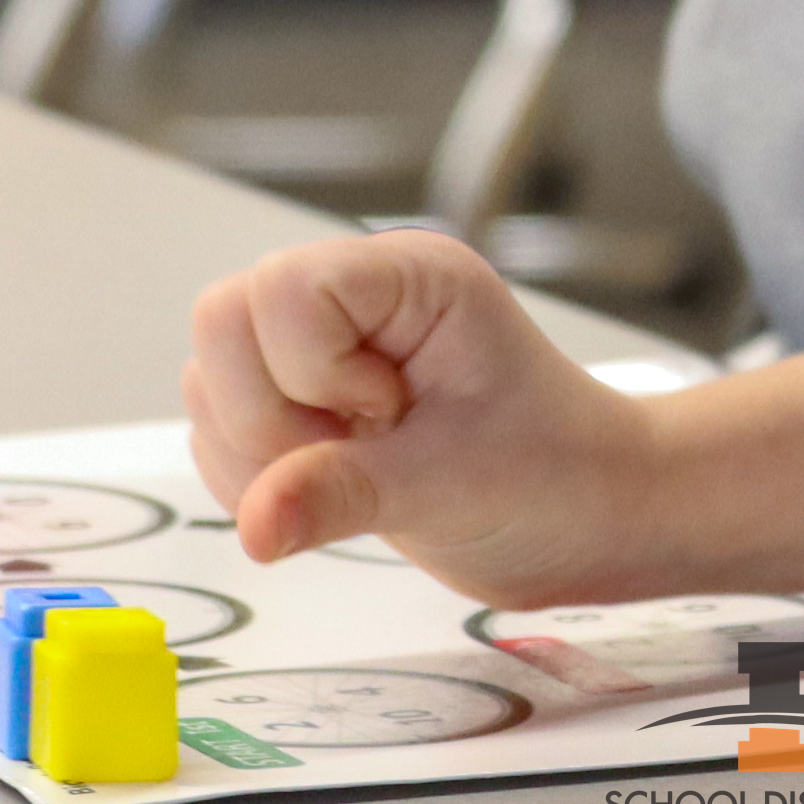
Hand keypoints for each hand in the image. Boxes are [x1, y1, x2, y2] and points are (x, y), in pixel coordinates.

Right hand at [182, 229, 660, 605]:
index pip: (283, 289)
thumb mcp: (453, 485)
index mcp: (408, 278)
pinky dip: (253, 481)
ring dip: (257, 454)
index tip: (389, 415)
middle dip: (268, 415)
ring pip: (212, 380)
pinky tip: (332, 496)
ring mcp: (322, 353)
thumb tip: (254, 525)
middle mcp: (357, 300)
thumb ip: (344, 494)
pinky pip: (220, 432)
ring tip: (358, 478)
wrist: (592, 519)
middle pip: (223, 323)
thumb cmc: (560, 474)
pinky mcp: (305, 407)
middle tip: (361, 454)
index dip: (310, 370)